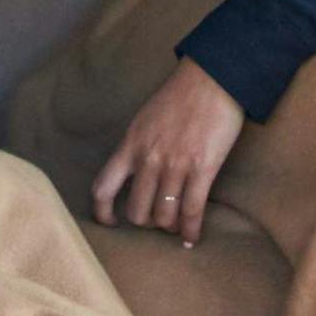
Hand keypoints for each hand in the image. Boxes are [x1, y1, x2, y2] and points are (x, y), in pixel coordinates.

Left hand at [89, 57, 247, 243]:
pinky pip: (192, 210)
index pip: (103, 188)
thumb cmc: (180, 95)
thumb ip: (137, 146)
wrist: (213, 77)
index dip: (103, 213)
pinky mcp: (202, 168)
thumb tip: (134, 172)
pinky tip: (192, 238)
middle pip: (136, 211)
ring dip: (169, 227)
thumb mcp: (145, 119)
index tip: (111, 222)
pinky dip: (191, 230)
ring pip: (164, 216)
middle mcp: (148, 159)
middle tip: (156, 220)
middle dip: (146, 222)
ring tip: (176, 227)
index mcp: (131, 145)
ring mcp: (175, 165)